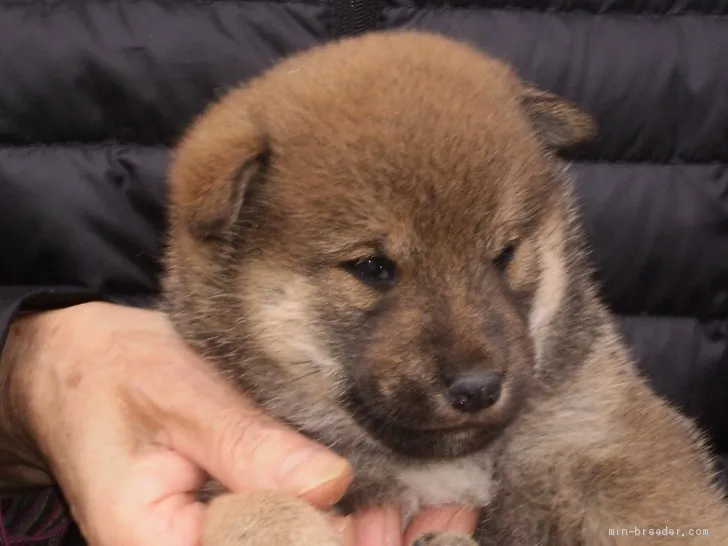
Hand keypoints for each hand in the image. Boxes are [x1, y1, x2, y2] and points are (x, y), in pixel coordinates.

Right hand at [3, 302, 477, 544]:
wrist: (84, 369)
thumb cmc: (118, 378)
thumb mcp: (179, 400)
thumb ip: (250, 448)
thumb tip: (329, 488)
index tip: (398, 525)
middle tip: (447, 515)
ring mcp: (220, 541)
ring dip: (376, 539)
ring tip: (444, 510)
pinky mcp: (240, 519)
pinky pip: (301, 531)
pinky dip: (354, 520)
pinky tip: (402, 504)